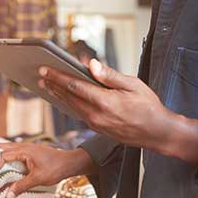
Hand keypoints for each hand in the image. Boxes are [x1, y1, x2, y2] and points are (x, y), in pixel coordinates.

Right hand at [0, 143, 94, 197]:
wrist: (69, 162)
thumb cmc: (55, 168)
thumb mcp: (38, 179)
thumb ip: (21, 186)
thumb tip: (7, 195)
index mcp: (24, 150)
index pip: (3, 155)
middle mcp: (24, 147)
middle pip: (2, 147)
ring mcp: (27, 148)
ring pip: (8, 148)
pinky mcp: (30, 152)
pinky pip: (14, 152)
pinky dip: (7, 158)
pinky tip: (6, 167)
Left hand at [40, 59, 197, 166]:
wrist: (158, 134)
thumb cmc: (149, 106)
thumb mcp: (133, 85)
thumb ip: (110, 75)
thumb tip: (90, 64)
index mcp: (105, 102)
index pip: (75, 86)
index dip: (58, 76)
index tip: (45, 69)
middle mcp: (97, 115)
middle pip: (69, 97)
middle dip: (53, 84)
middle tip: (40, 74)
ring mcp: (96, 124)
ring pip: (72, 106)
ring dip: (58, 94)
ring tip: (46, 84)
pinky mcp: (98, 128)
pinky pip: (79, 113)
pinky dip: (69, 103)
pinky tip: (64, 97)